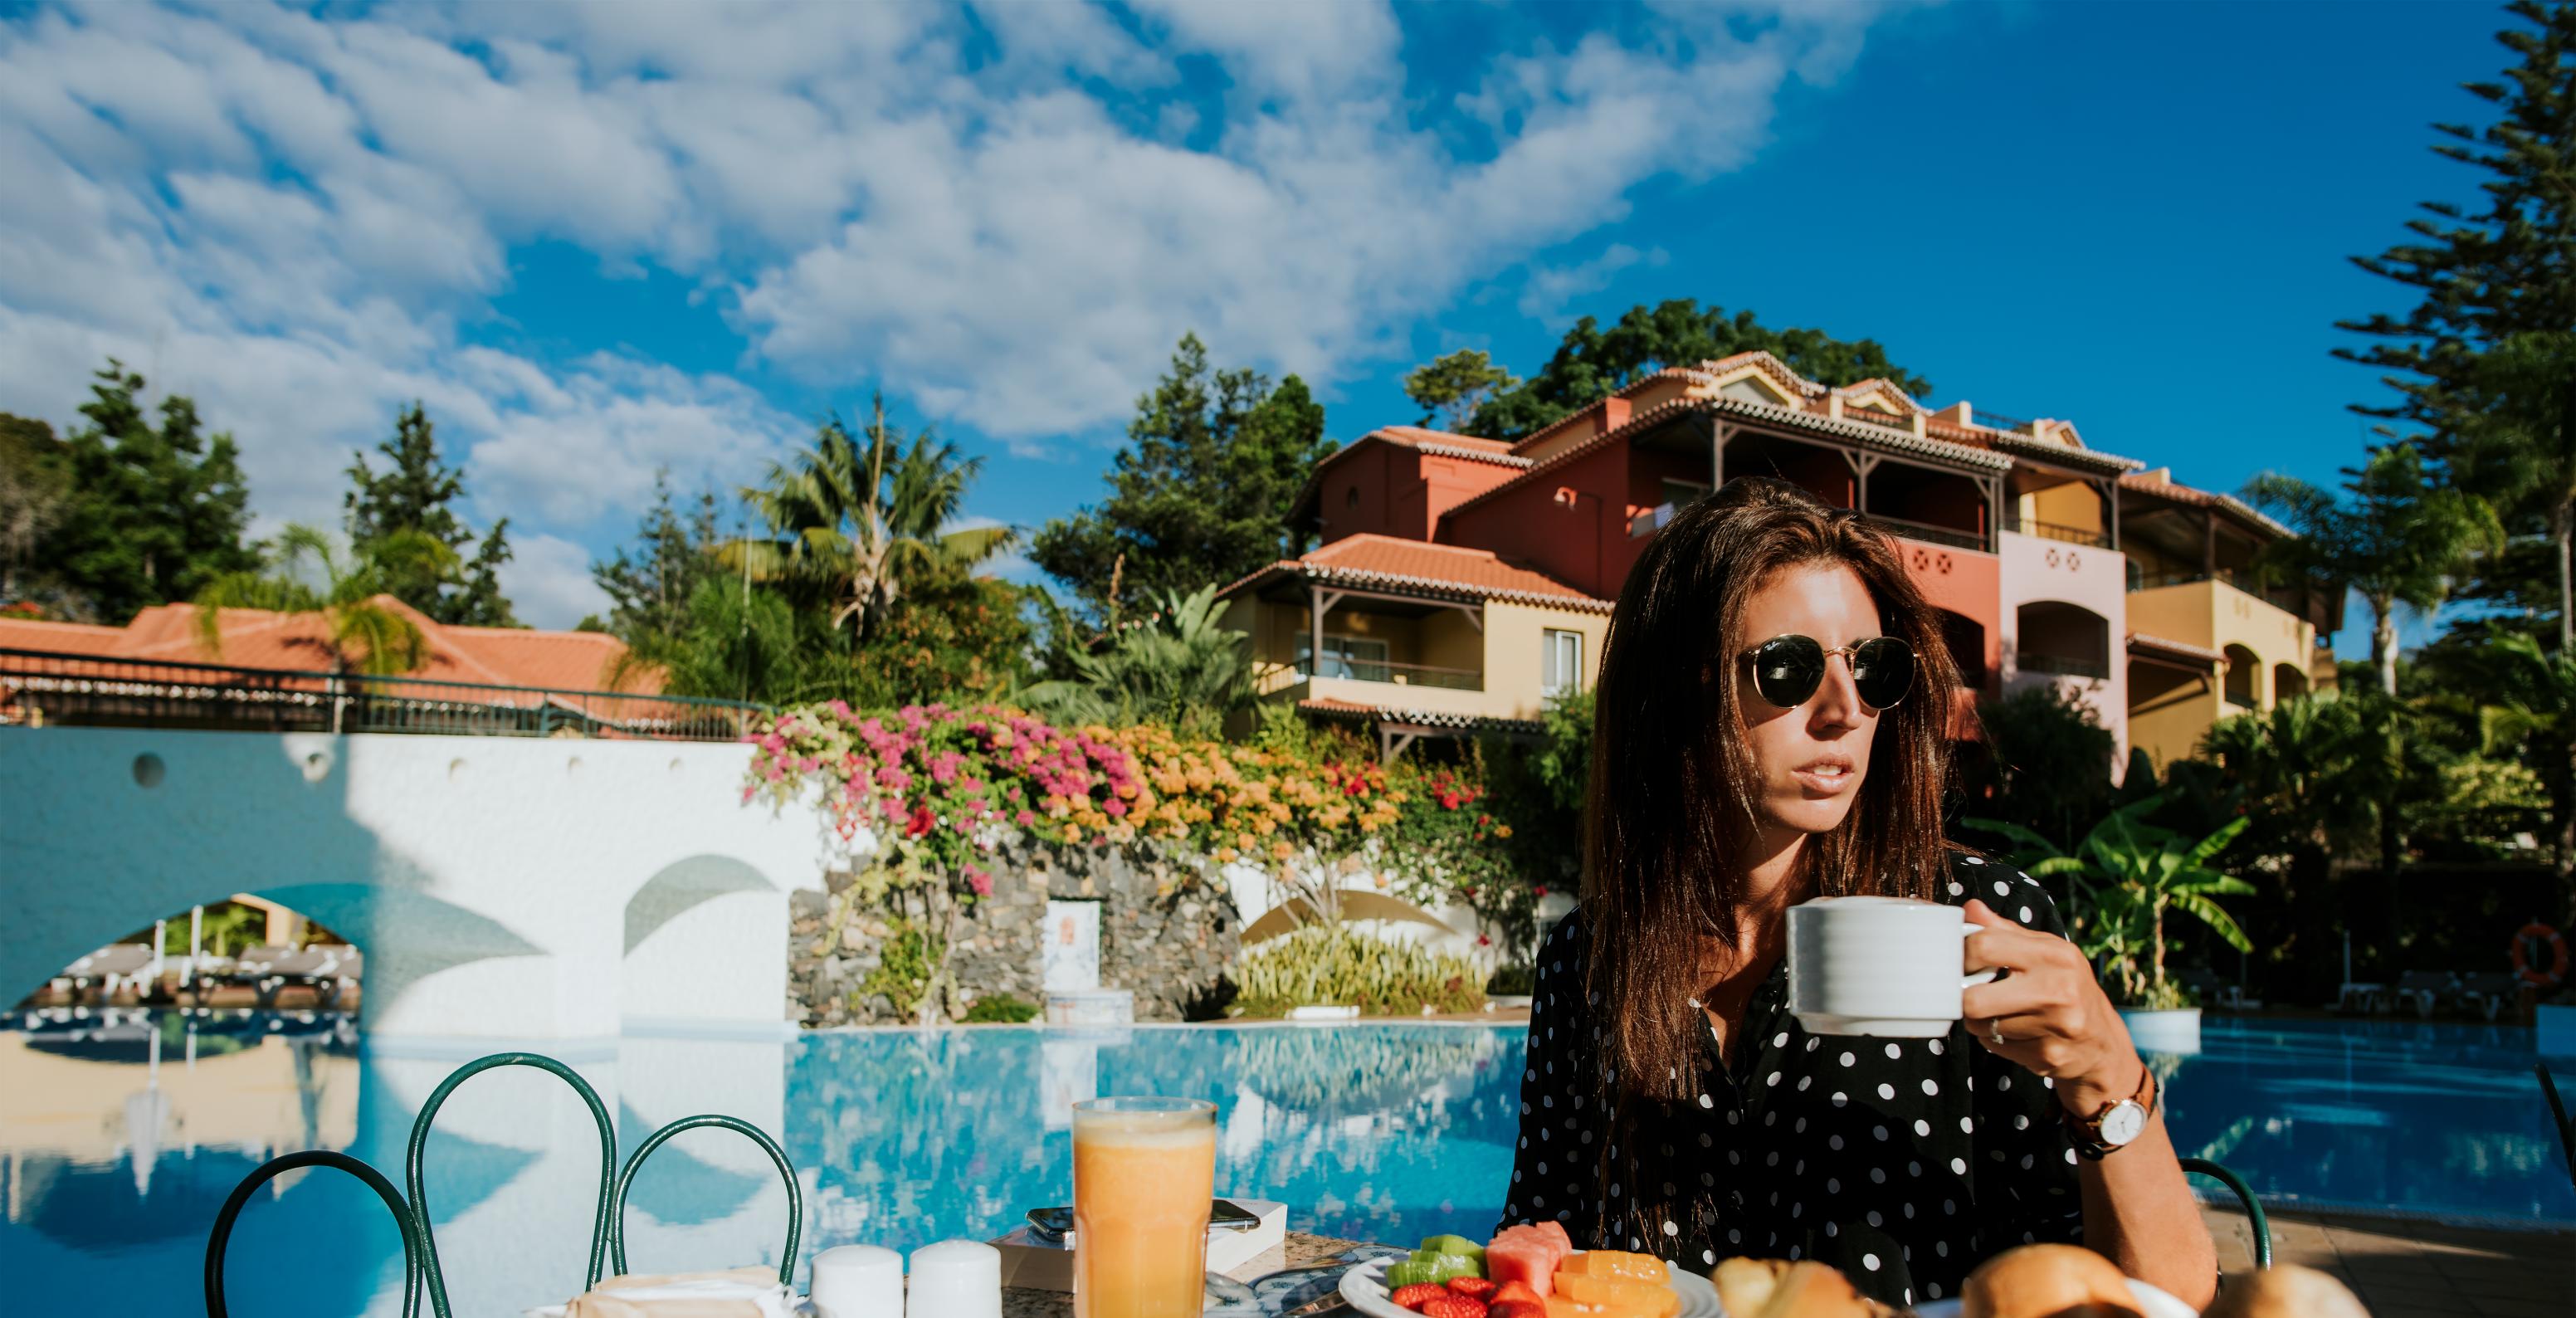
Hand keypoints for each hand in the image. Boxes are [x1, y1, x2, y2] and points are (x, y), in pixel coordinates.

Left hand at [1958, 899, 2144, 1114]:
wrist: (2103, 1045)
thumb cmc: (2068, 988)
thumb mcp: (2046, 951)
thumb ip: (2005, 931)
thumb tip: (1970, 908)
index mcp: (2054, 954)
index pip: (1984, 946)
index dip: (1962, 955)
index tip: (1964, 962)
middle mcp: (2057, 989)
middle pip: (1973, 999)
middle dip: (1964, 999)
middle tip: (1973, 993)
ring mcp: (2054, 1026)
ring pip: (1981, 1026)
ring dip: (1981, 1021)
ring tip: (2001, 1013)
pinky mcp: (2047, 1055)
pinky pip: (1995, 1046)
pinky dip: (1996, 1040)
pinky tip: (2016, 1031)